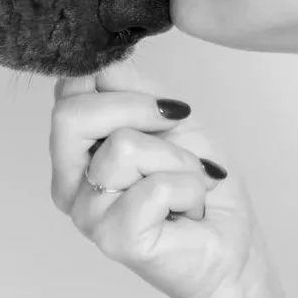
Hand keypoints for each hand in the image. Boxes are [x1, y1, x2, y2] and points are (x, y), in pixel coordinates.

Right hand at [49, 55, 266, 297]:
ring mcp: (87, 214)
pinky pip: (155, 187)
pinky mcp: (114, 239)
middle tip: (175, 125)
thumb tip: (102, 57)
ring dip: (177, 158)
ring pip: (124, 147)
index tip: (158, 100)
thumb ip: (129, 87)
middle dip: (138, 108)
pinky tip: (189, 209)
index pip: (67, 92)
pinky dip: (189, 188)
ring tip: (187, 182)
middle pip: (71, 114)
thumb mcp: (166, 117)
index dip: (115, 82)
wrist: (231, 240)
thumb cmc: (199, 181)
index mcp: (74, 151)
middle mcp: (69, 183)